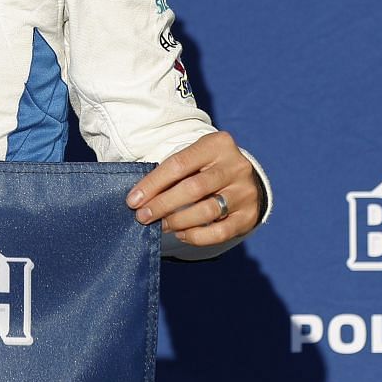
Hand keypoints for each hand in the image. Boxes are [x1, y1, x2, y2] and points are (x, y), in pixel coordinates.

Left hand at [126, 131, 261, 246]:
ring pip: (207, 211)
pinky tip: (181, 233)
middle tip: (142, 217)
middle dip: (162, 204)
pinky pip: (220, 232)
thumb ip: (171, 172)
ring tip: (161, 225)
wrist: (245, 180)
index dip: (153, 184)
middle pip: (193, 188)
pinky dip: (196, 236)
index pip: (178, 164)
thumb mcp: (193, 158)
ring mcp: (245, 192)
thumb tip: (140, 198)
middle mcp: (235, 166)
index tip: (133, 200)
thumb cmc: (206, 168)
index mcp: (217, 145)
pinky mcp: (249, 216)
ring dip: (177, 221)